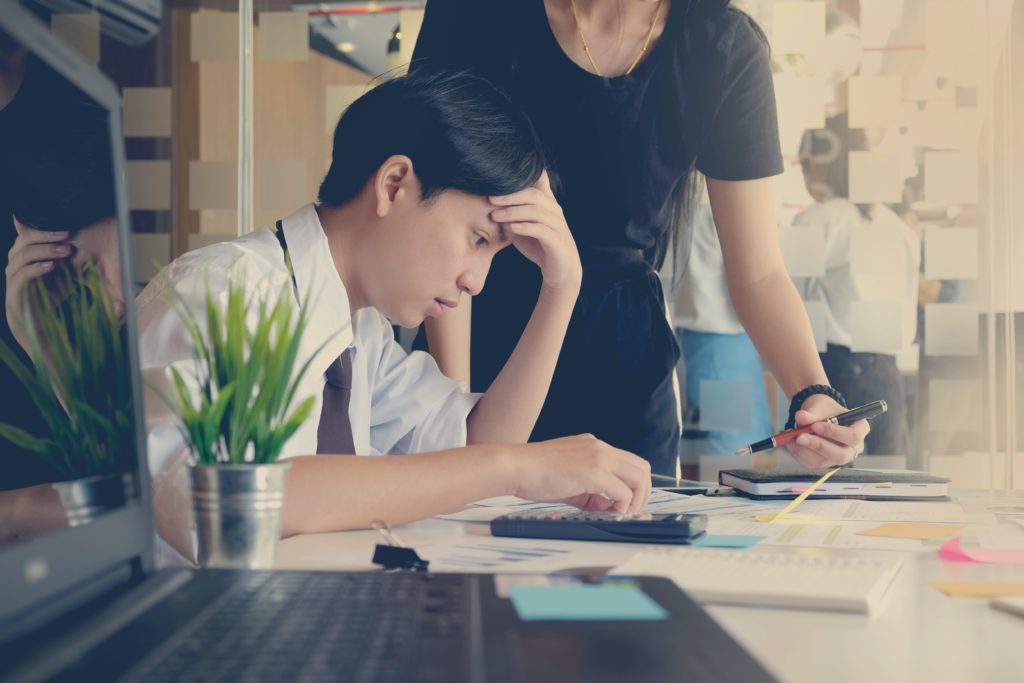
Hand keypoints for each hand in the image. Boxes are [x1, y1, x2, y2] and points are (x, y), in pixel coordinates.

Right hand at [5, 218, 70, 353]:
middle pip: (26, 239)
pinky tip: (52, 266)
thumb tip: (89, 242)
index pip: (31, 232)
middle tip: (68, 234)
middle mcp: (16, 259)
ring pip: (24, 255)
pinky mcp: (14, 288)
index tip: (67, 225)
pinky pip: (23, 274)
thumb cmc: (51, 292)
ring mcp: (13, 273)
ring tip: (66, 251)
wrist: (38, 319)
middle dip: (48, 236)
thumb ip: (69, 259)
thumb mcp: (63, 272)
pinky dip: (38, 268)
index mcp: (25, 251)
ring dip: (47, 250)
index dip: (45, 226)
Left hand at [489, 171, 581, 293]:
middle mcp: (555, 211)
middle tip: (490, 199)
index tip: (498, 178)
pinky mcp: (558, 242)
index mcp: (547, 203)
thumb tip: (488, 202)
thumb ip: (511, 213)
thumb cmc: (538, 244)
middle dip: (510, 196)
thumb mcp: (523, 225)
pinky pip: (542, 231)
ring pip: (536, 212)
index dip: (523, 176)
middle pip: (533, 195)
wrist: (559, 270)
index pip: (539, 181)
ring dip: (513, 212)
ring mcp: (558, 225)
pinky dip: (526, 228)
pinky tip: (512, 228)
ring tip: (495, 216)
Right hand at [509, 434, 651, 513]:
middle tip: (630, 510)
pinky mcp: (594, 471)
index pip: (627, 462)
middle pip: (641, 467)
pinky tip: (607, 512)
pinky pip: (622, 491)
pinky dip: (621, 505)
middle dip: (642, 492)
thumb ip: (590, 491)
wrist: (515, 467)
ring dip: (635, 499)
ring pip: (639, 477)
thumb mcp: (569, 480)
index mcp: (593, 445)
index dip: (631, 485)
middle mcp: (599, 447)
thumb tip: (605, 506)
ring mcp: (598, 457)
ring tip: (620, 513)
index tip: (622, 503)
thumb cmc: (533, 473)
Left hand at [785, 393, 868, 466]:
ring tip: (792, 436)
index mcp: (860, 429)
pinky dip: (798, 453)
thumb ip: (811, 412)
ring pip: (823, 461)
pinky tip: (792, 442)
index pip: (853, 436)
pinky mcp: (824, 463)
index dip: (834, 433)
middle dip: (818, 446)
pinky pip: (810, 463)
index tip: (815, 425)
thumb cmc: (824, 409)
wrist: (816, 414)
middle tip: (800, 437)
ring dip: (804, 450)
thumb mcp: (819, 406)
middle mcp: (853, 447)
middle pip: (841, 455)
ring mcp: (838, 457)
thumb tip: (800, 417)